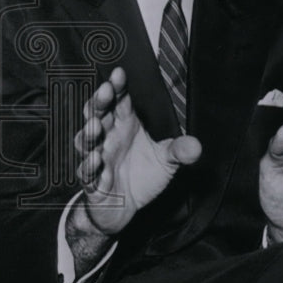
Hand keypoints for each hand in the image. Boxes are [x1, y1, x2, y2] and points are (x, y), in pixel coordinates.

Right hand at [74, 67, 200, 237]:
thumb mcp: (166, 161)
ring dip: (89, 132)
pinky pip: (86, 172)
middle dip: (99, 102)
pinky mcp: (92, 181)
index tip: (119, 73)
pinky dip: (89, 166)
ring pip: (86, 140)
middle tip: (105, 91)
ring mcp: (97, 158)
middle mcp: (108, 138)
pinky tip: (96, 160)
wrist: (124, 208)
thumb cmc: (142, 175)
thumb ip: (179, 151)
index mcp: (125, 125)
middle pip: (98, 114)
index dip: (117, 87)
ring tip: (96, 125)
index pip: (119, 101)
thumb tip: (196, 146)